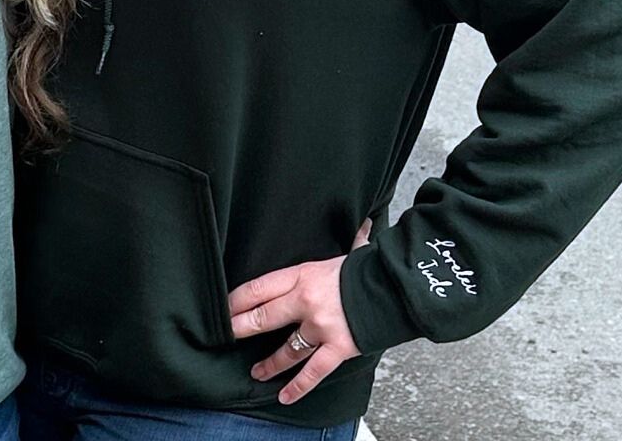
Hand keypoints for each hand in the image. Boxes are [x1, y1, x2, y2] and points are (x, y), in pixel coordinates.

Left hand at [227, 219, 370, 405]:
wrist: (398, 287)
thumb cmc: (370, 269)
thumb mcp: (343, 252)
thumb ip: (338, 245)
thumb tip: (360, 224)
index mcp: (302, 274)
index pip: (259, 287)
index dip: (237, 299)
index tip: (223, 306)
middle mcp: (306, 301)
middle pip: (263, 316)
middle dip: (240, 327)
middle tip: (225, 335)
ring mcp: (321, 327)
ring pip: (286, 349)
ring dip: (269, 363)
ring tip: (256, 372)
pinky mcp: (337, 348)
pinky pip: (313, 372)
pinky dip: (298, 387)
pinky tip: (284, 396)